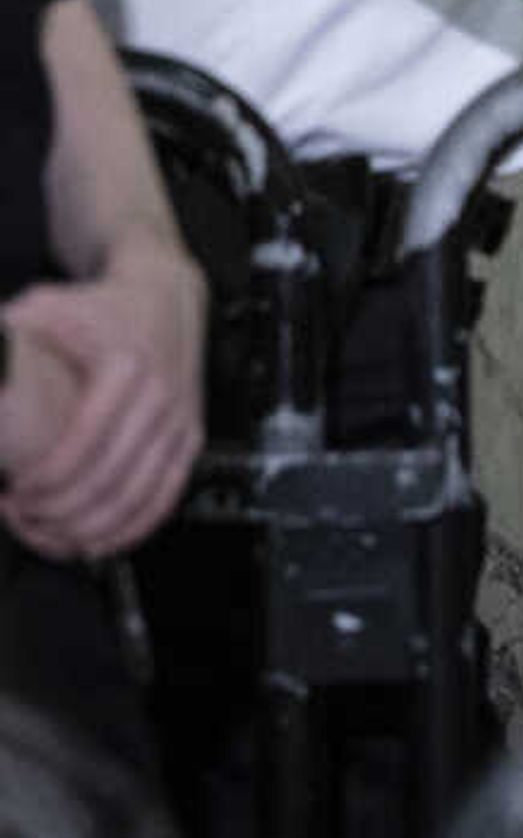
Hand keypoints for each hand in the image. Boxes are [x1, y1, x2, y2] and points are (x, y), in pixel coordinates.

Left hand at [0, 246, 207, 557]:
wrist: (165, 297)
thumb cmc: (104, 305)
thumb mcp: (47, 306)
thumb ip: (8, 331)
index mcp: (127, 365)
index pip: (85, 443)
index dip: (46, 479)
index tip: (15, 490)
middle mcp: (160, 396)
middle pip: (110, 479)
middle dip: (60, 511)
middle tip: (24, 516)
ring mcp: (179, 420)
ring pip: (139, 496)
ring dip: (90, 526)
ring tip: (51, 531)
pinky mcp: (189, 437)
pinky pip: (167, 495)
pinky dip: (133, 527)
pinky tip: (99, 540)